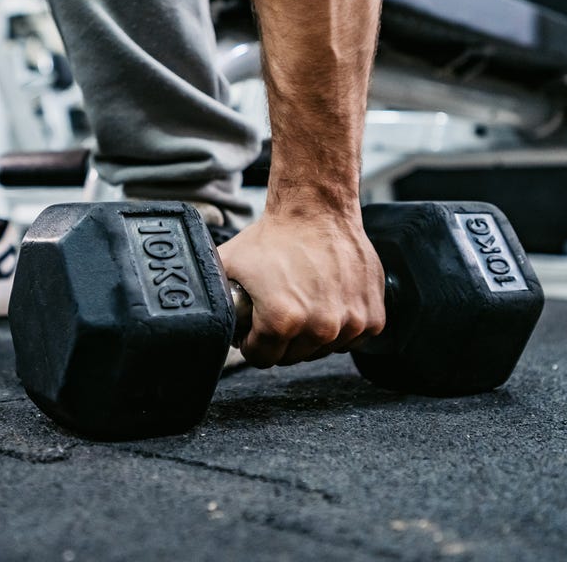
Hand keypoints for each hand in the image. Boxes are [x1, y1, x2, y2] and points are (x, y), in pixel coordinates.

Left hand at [217, 210, 385, 367]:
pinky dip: (341, 324)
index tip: (256, 326)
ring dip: (312, 333)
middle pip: (292, 357)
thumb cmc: (274, 236)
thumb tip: (194, 309)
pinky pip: (352, 338)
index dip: (253, 341)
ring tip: (304, 299)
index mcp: (282, 321)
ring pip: (322, 349)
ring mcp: (350, 323)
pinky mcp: (372, 317)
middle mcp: (319, 327)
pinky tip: (328, 299)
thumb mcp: (228, 265)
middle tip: (279, 308)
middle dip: (281, 339)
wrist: (317, 208)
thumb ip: (210, 292)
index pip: (262, 358)